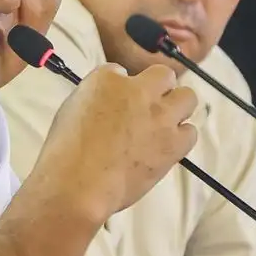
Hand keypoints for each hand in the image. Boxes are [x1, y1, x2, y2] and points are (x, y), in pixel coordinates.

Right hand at [35, 63, 197, 224]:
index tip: (118, 102)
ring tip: (163, 125)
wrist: (78, 183)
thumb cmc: (65, 152)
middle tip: (149, 107)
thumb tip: (108, 103)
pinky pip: (190, 131)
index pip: (120, 71)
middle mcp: (137, 91)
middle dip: (159, 88)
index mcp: (105, 79)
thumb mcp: (69, 111)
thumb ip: (94, 99)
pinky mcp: (173, 143)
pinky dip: (181, 137)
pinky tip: (166, 146)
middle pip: (164, 74)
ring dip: (177, 108)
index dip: (121, 88)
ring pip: (187, 97)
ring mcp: (159, 116)